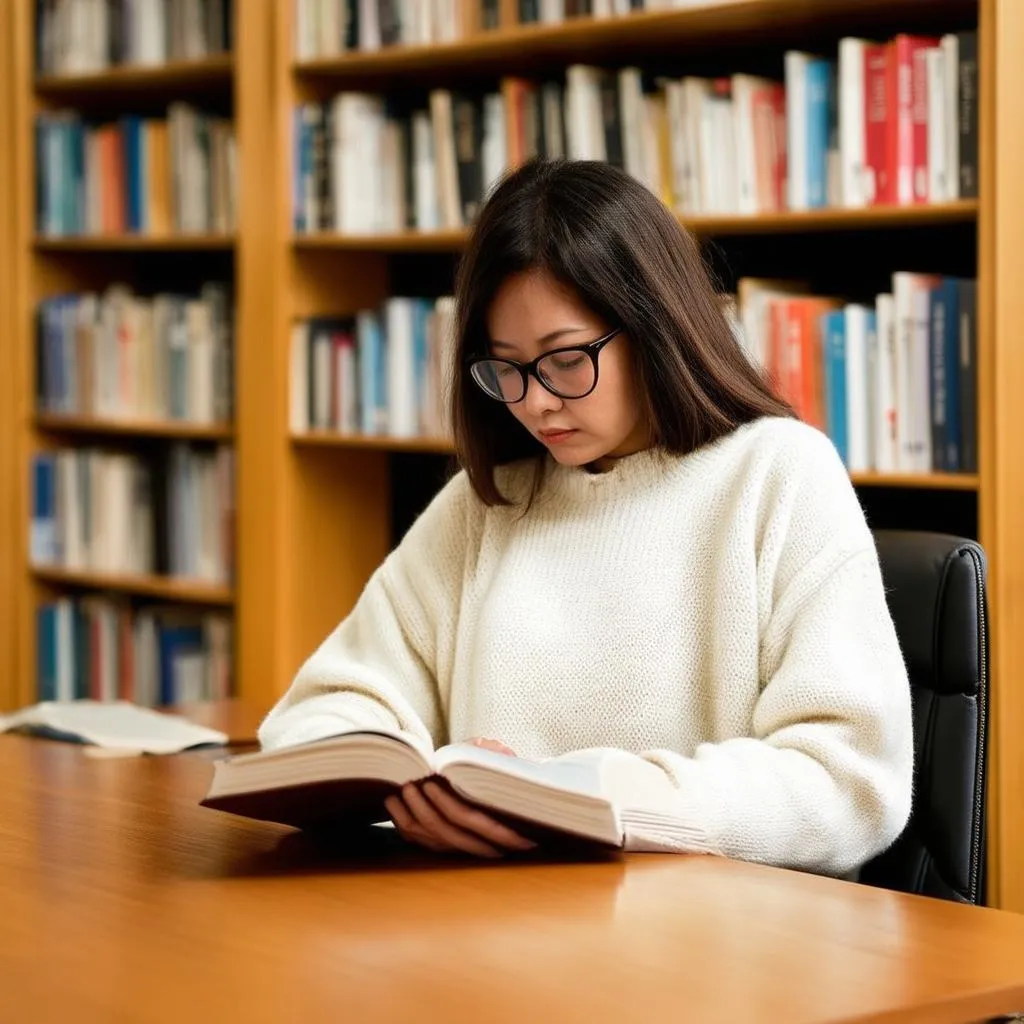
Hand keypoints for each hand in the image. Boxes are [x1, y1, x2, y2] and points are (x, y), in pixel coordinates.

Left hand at [384, 739, 534, 857]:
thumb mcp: (500, 762)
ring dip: (410, 815)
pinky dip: (403, 824)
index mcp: (501, 821)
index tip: (430, 783)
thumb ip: (497, 756)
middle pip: (445, 830)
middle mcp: (482, 843)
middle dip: (422, 808)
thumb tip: (504, 752)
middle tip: (408, 785)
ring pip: (430, 837)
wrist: (491, 792)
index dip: (447, 802)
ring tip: (400, 790)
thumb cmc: (493, 773)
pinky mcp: (443, 848)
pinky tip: (393, 804)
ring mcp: (460, 848)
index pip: (471, 818)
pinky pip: (419, 842)